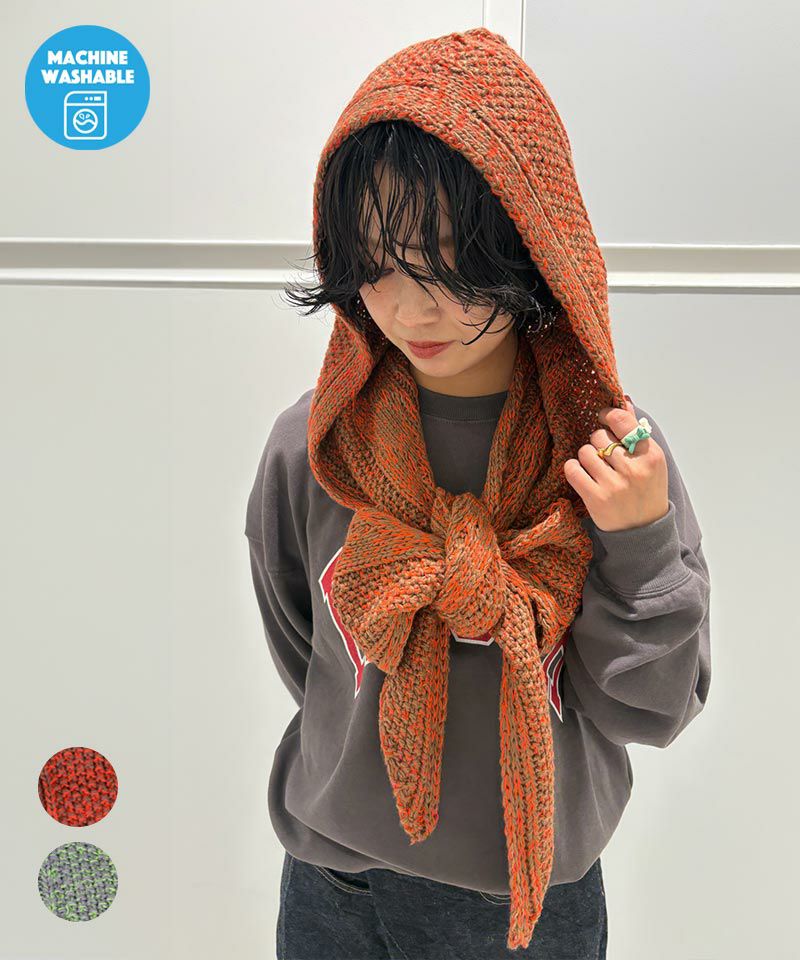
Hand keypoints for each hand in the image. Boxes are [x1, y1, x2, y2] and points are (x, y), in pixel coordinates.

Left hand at [563, 397, 669, 532]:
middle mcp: (634, 469)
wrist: (643, 532)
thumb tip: (624, 401)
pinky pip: (572, 469)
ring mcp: (614, 485)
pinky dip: (573, 469)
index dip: (608, 415)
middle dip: (598, 442)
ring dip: (586, 458)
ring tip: (596, 469)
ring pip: (585, 451)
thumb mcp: (651, 462)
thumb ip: (637, 432)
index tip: (603, 417)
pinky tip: (581, 474)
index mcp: (651, 456)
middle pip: (599, 436)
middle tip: (605, 456)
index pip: (622, 421)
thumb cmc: (646, 491)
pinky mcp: (596, 498)